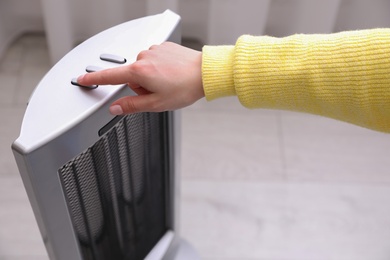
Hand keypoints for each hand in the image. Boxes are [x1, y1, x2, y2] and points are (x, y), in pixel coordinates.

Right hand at [77, 42, 203, 114]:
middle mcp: (144, 57)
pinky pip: (154, 60)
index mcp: (139, 72)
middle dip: (140, 87)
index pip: (110, 77)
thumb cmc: (185, 88)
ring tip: (168, 83)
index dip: (94, 80)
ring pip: (143, 68)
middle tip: (158, 93)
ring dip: (150, 78)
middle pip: (131, 76)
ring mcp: (154, 50)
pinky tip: (171, 74)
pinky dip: (159, 68)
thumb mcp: (156, 104)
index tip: (81, 79)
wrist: (205, 73)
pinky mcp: (164, 46)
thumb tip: (115, 108)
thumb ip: (132, 106)